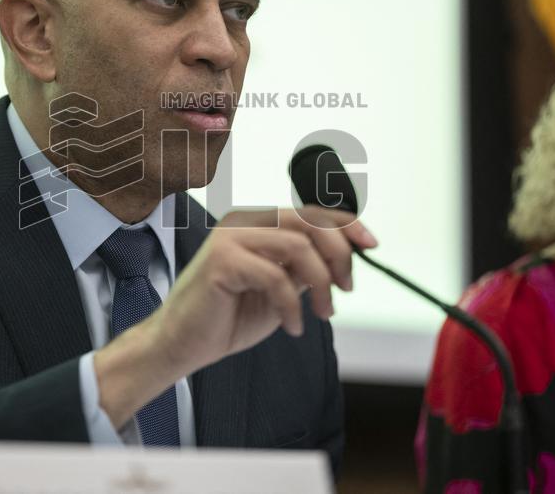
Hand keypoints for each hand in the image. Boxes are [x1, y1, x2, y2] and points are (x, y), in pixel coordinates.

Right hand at [93, 206, 376, 427]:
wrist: (183, 343)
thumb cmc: (227, 317)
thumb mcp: (280, 288)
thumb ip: (305, 269)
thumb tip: (344, 259)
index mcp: (258, 223)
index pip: (312, 211)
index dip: (347, 224)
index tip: (371, 245)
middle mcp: (244, 221)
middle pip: (310, 222)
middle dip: (339, 255)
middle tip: (344, 290)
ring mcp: (231, 238)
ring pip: (298, 246)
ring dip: (320, 284)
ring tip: (321, 313)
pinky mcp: (222, 261)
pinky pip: (275, 277)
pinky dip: (292, 305)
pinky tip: (292, 326)